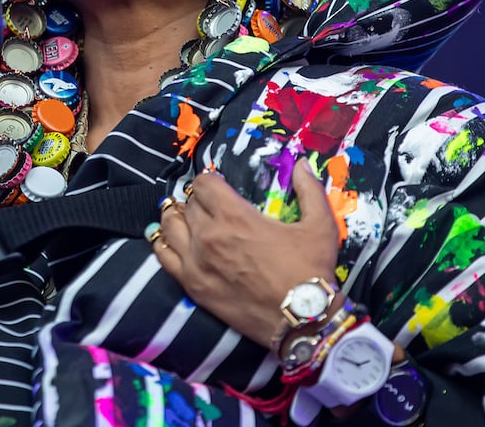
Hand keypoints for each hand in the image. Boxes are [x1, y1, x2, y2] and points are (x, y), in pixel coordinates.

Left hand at [151, 159, 340, 348]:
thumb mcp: (321, 226)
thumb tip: (302, 164)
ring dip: (177, 217)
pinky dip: (163, 242)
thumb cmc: (310, 272)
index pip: (203, 184)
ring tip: (186, 217)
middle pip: (188, 204)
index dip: (210, 181)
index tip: (218, 186)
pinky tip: (169, 238)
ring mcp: (196, 262)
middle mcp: (208, 235)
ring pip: (170, 226)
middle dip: (199, 201)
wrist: (302, 321)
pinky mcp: (192, 285)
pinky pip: (164, 256)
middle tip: (210, 206)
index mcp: (235, 216)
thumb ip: (310, 190)